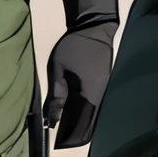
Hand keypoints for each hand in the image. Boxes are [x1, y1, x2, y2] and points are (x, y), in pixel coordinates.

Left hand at [44, 24, 116, 148]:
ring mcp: (104, 87)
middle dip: (73, 125)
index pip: (80, 118)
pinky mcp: (104, 81)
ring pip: (92, 108)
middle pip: (88, 116)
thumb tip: (53, 114)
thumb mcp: (58, 68)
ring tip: (64, 122)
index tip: (53, 129)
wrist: (93, 27)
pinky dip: (84, 106)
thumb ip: (56, 92)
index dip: (67, 127)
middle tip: (58, 129)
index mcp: (91, 92)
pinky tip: (74, 108)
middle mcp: (101, 93)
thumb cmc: (73, 47)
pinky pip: (94, 100)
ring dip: (79, 116)